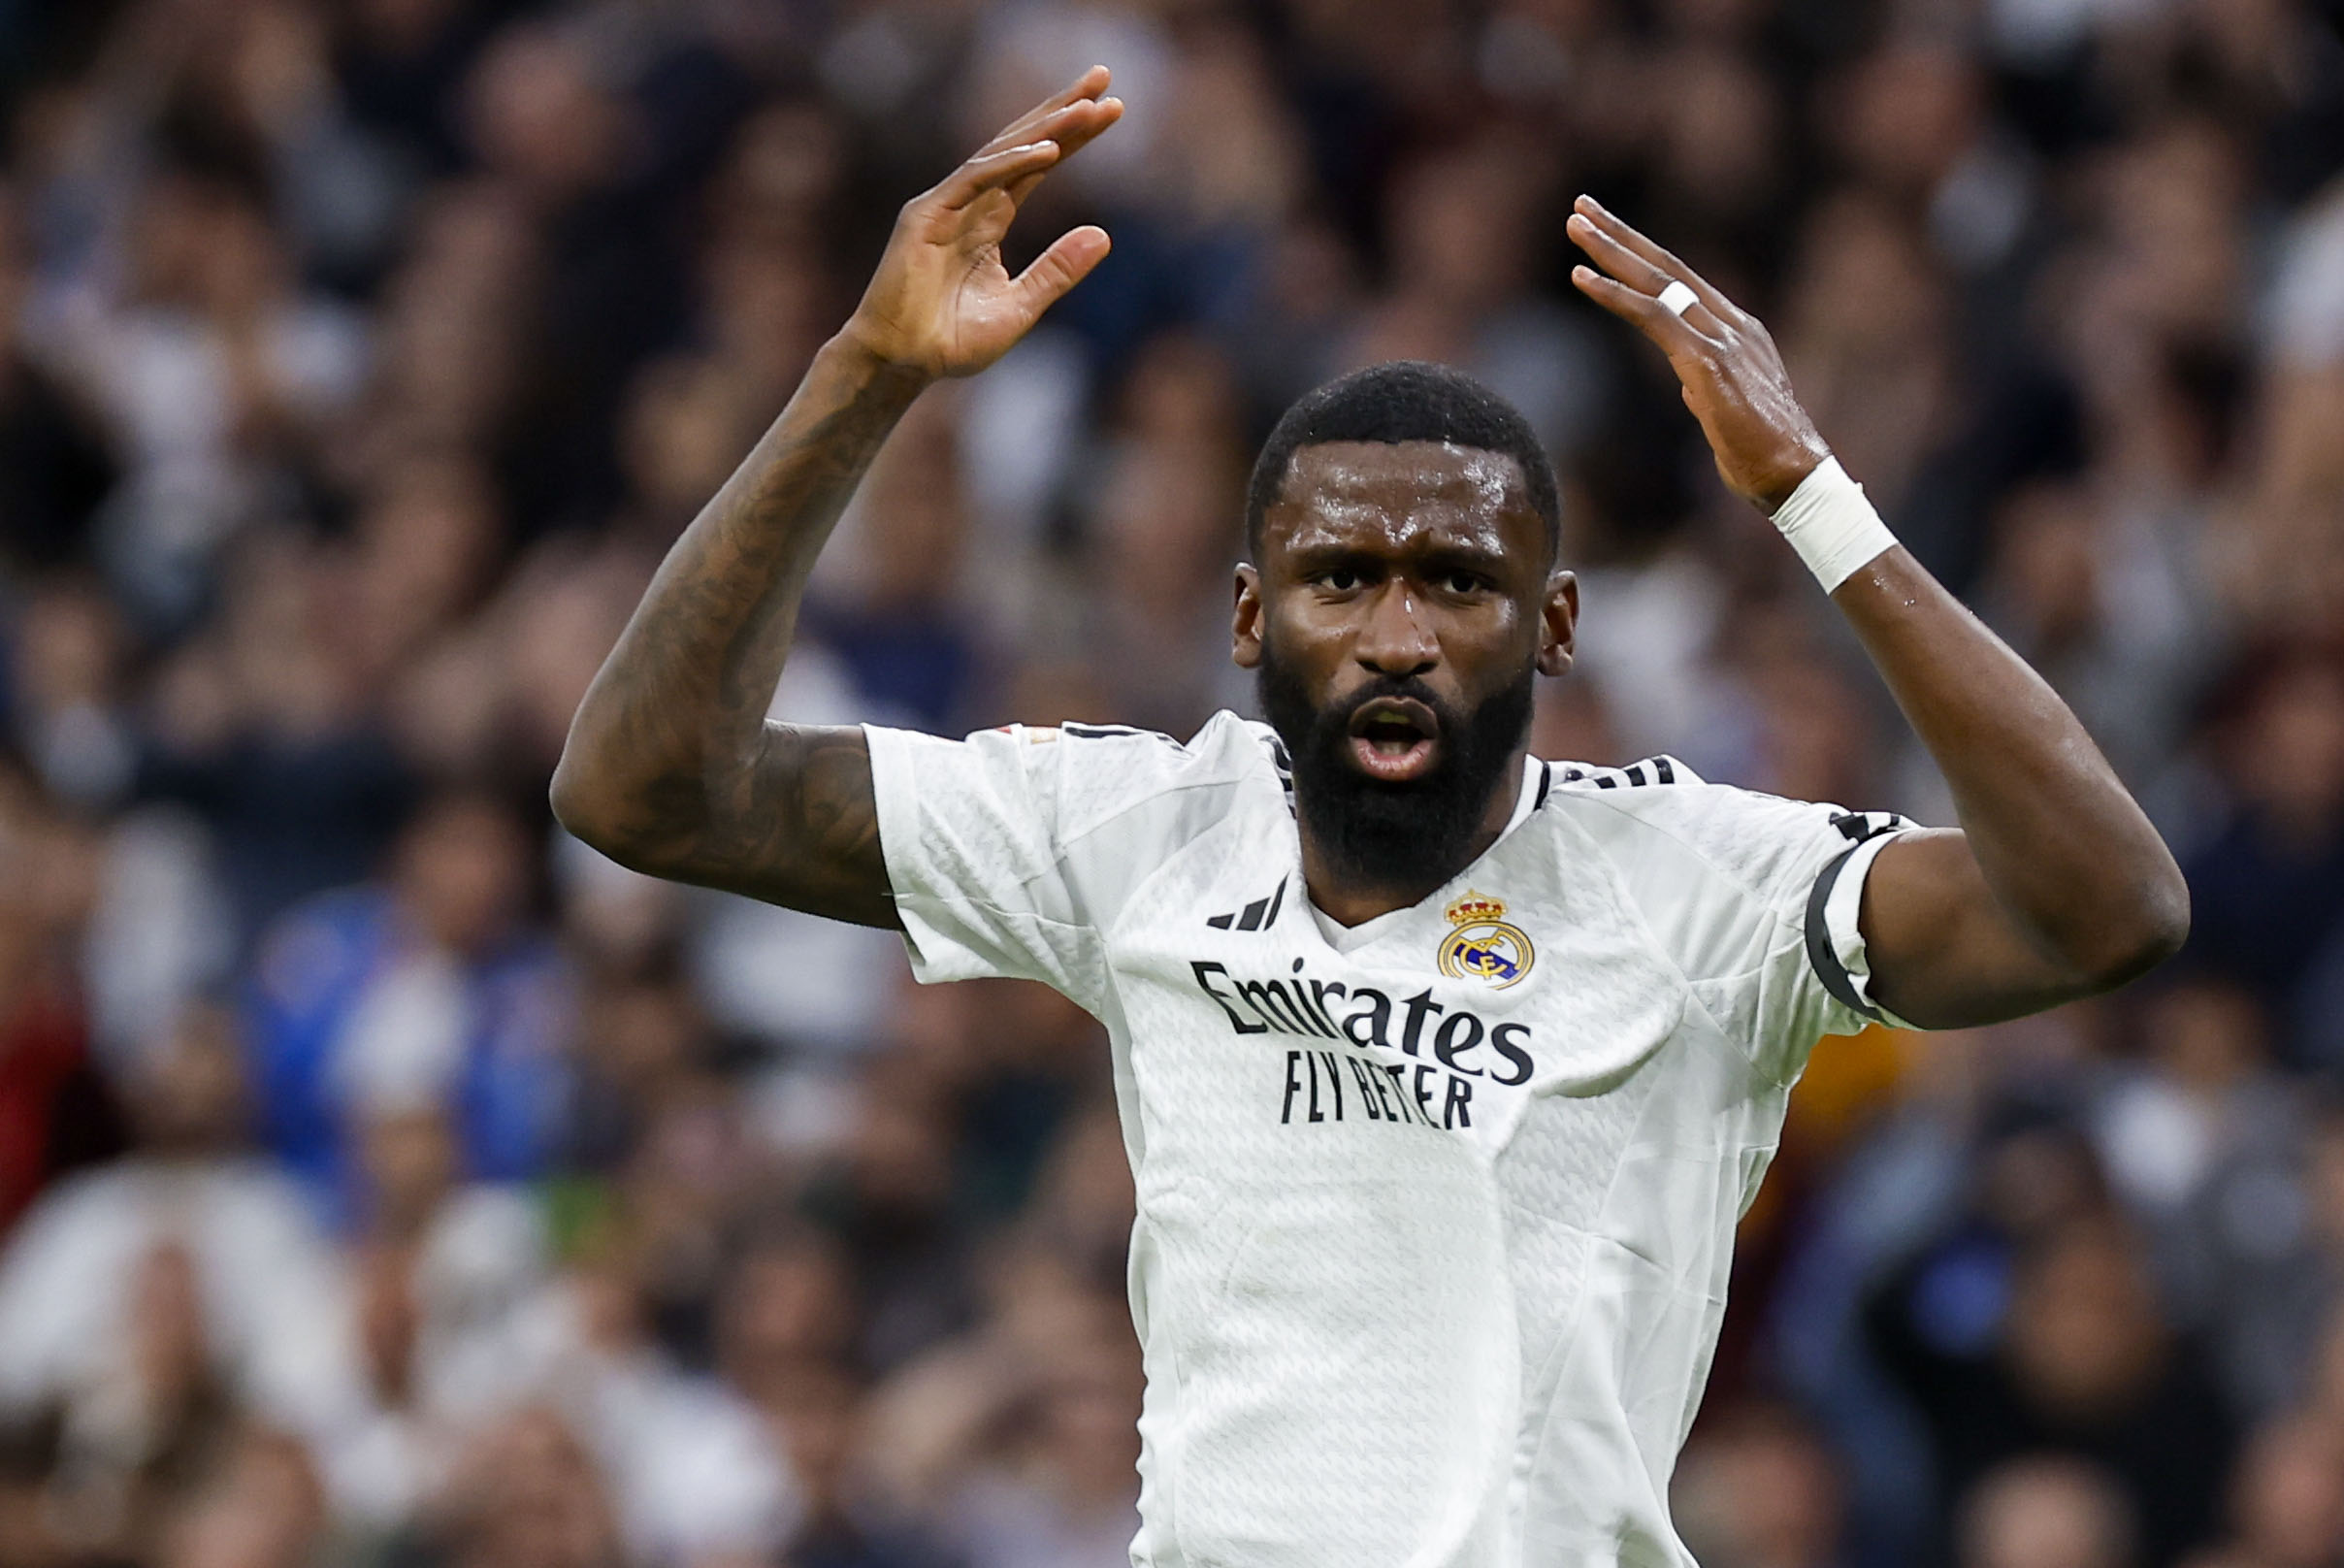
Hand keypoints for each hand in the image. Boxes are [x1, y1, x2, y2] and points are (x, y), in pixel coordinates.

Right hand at [839, 67, 1123, 380]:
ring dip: (1045, 127)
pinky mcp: (925, 216)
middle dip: (1062, 109)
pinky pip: (975, 179)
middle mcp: (969, 202)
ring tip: (1087, 106)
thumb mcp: (1020, 308)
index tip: (1112, 109)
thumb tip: (1105, 236)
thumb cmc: (950, 343)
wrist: (900, 364)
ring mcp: (945, 204)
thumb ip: (1057, 271)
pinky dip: (1011, 163)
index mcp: (990, 220)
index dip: (1074, 136)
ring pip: (1002, 153)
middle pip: (1023, 143)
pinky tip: (1048, 150)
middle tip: (1103, 75)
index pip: (1038, 166)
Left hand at [1567, 195, 1828, 510]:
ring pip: (1658, 281)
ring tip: (1575, 224)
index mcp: (1739, 333)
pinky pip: (1653, 317)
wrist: (1796, 478)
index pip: (1684, 282)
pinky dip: (1614, 295)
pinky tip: (1581, 278)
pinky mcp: (1708, 361)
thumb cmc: (1763, 455)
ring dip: (1611, 250)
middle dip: (1622, 234)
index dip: (1643, 255)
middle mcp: (1732, 325)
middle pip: (1668, 266)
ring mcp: (1722, 339)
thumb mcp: (1727, 412)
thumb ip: (1706, 388)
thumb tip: (1688, 386)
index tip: (1608, 233)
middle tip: (1583, 207)